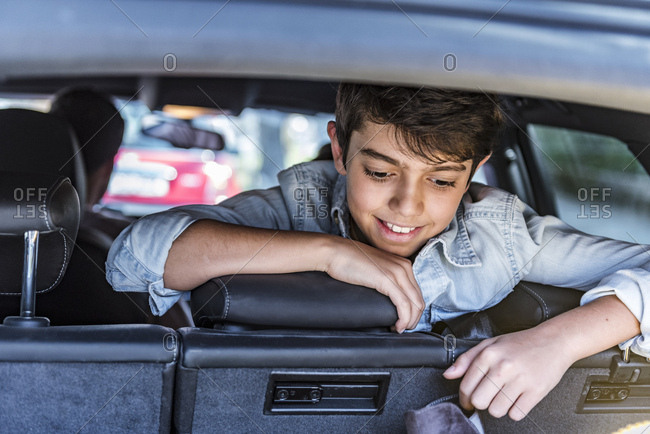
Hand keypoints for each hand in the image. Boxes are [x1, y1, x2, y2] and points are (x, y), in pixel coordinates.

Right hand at [324, 237, 424, 331]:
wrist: (335, 251)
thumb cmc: (349, 261)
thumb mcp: (375, 270)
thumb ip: (385, 280)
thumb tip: (387, 298)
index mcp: (403, 265)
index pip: (417, 294)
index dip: (413, 311)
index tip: (403, 321)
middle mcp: (404, 267)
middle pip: (418, 301)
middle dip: (413, 319)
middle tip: (401, 328)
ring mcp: (397, 273)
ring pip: (414, 305)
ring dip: (409, 321)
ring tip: (398, 329)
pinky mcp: (387, 280)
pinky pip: (403, 305)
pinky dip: (404, 319)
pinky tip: (397, 326)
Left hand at [442, 327, 574, 419]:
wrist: (554, 341)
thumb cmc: (521, 343)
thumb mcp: (490, 344)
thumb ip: (466, 359)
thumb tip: (449, 374)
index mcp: (489, 354)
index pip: (466, 386)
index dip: (464, 398)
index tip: (467, 401)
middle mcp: (503, 367)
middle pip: (479, 401)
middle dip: (481, 403)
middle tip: (487, 398)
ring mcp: (520, 380)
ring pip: (496, 411)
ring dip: (498, 408)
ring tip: (504, 396)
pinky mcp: (536, 391)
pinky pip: (516, 414)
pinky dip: (515, 411)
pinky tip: (517, 399)